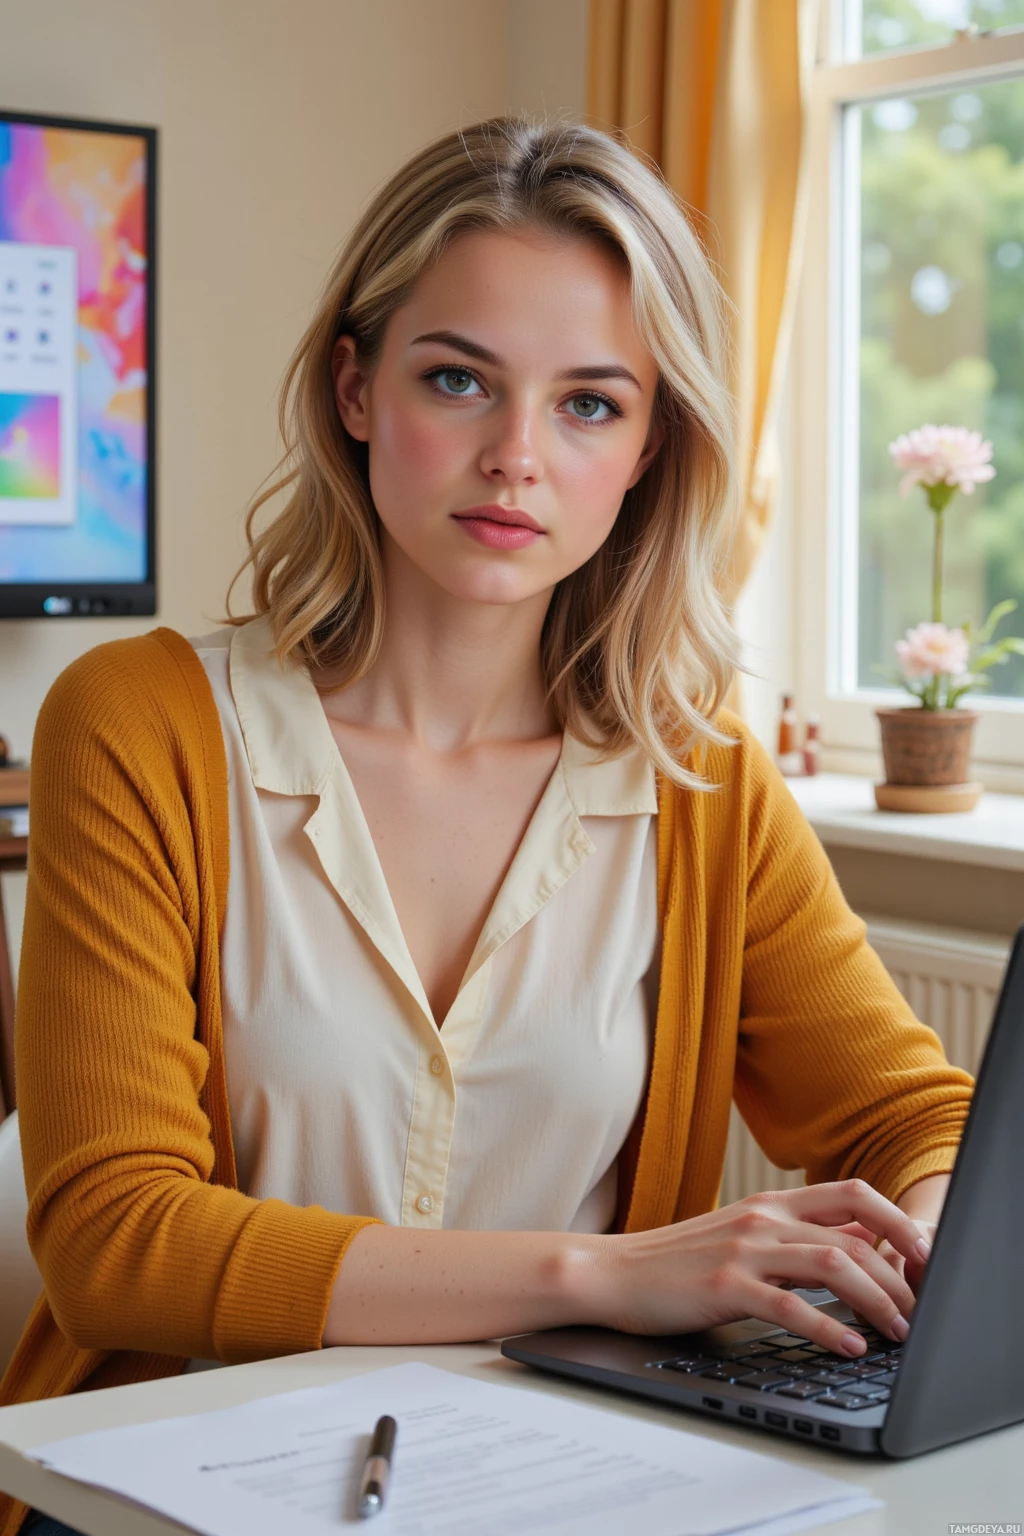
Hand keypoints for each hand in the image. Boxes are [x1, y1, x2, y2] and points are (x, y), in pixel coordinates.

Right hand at [597, 1180, 930, 1357]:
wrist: (614, 1272)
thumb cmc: (679, 1261)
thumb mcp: (744, 1236)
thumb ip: (797, 1237)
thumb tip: (859, 1243)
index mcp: (771, 1204)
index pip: (853, 1194)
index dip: (898, 1222)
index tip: (925, 1257)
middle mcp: (764, 1219)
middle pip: (853, 1235)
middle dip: (899, 1276)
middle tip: (920, 1311)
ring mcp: (744, 1250)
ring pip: (832, 1265)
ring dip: (876, 1301)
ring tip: (897, 1332)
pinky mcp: (725, 1286)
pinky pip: (790, 1305)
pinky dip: (827, 1327)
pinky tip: (848, 1346)